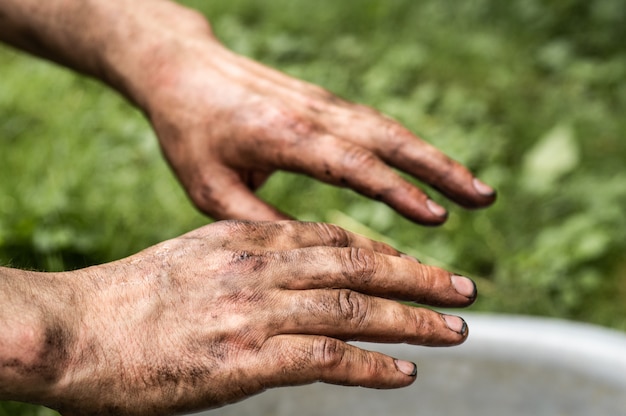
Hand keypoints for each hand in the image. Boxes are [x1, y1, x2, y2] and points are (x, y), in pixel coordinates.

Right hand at [46, 221, 475, 414]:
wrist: (77, 328)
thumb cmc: (130, 299)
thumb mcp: (196, 258)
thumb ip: (247, 261)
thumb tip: (289, 276)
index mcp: (247, 239)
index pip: (333, 240)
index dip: (383, 254)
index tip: (416, 267)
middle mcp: (260, 267)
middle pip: (358, 268)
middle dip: (417, 279)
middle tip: (463, 289)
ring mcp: (255, 311)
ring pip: (354, 310)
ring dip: (411, 321)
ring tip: (454, 329)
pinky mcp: (246, 359)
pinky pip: (326, 358)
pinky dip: (371, 365)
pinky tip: (404, 372)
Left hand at [138, 22, 495, 224]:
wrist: (183, 70)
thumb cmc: (192, 133)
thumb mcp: (212, 188)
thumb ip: (259, 223)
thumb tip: (309, 255)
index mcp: (283, 136)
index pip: (352, 163)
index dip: (396, 190)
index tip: (436, 217)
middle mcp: (313, 114)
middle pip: (389, 139)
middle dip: (440, 169)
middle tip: (484, 198)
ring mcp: (323, 104)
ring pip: (390, 129)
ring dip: (436, 158)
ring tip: (476, 189)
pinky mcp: (325, 103)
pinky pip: (376, 125)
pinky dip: (410, 148)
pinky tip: (431, 167)